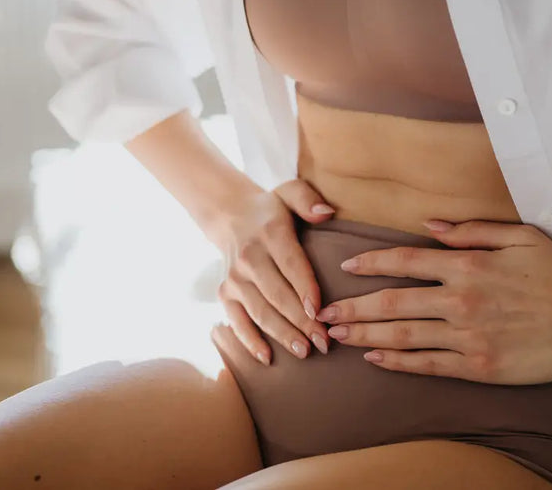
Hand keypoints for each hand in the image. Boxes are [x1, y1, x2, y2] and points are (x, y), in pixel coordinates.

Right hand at [207, 179, 333, 364]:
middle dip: (301, 321)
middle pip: (277, 294)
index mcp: (270, 233)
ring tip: (305, 352)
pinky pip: (236, 321)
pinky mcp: (225, 293)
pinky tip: (267, 358)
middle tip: (324, 343)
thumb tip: (326, 212)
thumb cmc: (272, 210)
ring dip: (282, 334)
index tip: (321, 311)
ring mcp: (235, 278)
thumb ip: (307, 199)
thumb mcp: (289, 193)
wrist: (229, 215)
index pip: (291, 264)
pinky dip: (249, 341)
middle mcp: (250, 257)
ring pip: (260, 311)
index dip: (305, 288)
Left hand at [317, 220, 551, 384]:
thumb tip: (432, 225)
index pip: (405, 260)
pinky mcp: (477, 366)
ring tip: (337, 334)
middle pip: (392, 302)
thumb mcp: (520, 237)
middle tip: (323, 311)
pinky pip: (427, 365)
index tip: (347, 266)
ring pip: (402, 336)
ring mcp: (467, 335)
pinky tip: (374, 358)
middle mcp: (460, 300)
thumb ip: (473, 230)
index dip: (371, 263)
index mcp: (468, 265)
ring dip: (364, 335)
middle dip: (352, 306)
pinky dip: (397, 362)